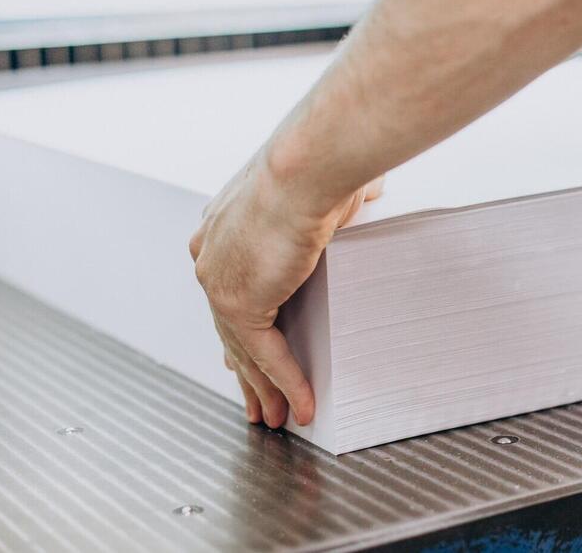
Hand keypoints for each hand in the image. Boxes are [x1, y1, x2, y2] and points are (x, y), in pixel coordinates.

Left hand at [189, 149, 382, 427]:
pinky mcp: (239, 303)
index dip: (236, 326)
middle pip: (228, 325)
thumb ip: (343, 199)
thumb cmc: (320, 164)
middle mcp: (212, 254)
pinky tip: (301, 407)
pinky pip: (266, 354)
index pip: (228, 287)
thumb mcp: (329, 186)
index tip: (241, 356)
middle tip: (256, 403)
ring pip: (243, 349)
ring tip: (278, 418)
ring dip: (264, 388)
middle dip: (245, 370)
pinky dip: (287, 382)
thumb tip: (369, 189)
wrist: (307, 167)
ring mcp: (219, 281)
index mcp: (224, 226)